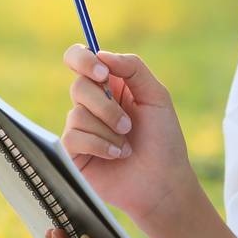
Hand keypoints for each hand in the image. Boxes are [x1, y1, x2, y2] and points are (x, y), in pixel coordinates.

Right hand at [59, 44, 195, 225]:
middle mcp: (92, 103)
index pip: (80, 59)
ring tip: (126, 145)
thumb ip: (132, 68)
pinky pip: (74, 137)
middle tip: (128, 124)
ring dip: (108, 130)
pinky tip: (116, 155)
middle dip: (106, 106)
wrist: (163, 182)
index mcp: (110, 85)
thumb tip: (100, 54)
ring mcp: (81, 127)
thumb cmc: (163, 140)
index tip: (102, 73)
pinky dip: (100, 145)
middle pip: (79, 86)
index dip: (84, 60)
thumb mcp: (157, 96)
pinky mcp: (74, 152)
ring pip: (77, 113)